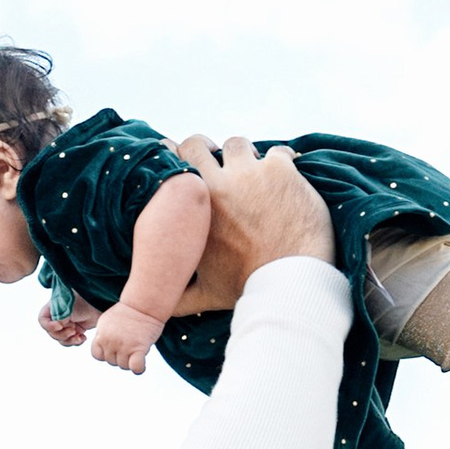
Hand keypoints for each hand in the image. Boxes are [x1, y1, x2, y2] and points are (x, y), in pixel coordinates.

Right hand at [38, 300, 98, 349]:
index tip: (60, 326)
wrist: (98, 303)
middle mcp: (58, 317)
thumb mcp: (67, 307)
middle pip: (52, 333)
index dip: (49, 326)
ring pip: (61, 339)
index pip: (42, 320)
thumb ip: (58, 317)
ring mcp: (66, 324)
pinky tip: (83, 337)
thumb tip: (58, 327)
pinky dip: (76, 341)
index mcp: (53, 308)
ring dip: (69, 340)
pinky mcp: (75, 330)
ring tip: (78, 335)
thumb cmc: (83, 300)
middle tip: (73, 330)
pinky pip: (71, 341)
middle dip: (62, 334)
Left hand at [89, 301, 160, 373]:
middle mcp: (109, 342)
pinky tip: (141, 363)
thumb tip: (102, 345)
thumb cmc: (128, 310)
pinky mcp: (138, 349)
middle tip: (131, 344)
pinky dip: (139, 368)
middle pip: (112, 362)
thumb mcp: (107, 320)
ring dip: (130, 361)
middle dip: (121, 356)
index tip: (115, 346)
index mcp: (101, 334)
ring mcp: (123, 346)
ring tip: (137, 347)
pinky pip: (136, 368)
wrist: (144, 303)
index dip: (106, 353)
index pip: (97, 355)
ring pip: (123, 366)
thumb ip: (102, 334)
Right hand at [170, 135, 332, 312]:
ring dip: (243, 156)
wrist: (290, 281)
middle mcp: (216, 185)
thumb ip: (177, 296)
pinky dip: (282, 162)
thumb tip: (159, 304)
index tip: (181, 162)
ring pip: (236, 145)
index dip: (172, 158)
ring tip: (254, 171)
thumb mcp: (205, 295)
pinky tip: (286, 175)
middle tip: (216, 158)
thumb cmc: (248, 288)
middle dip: (204, 149)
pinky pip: (278, 152)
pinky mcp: (280, 170)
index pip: (169, 165)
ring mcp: (248, 173)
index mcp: (193, 209)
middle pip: (196, 144)